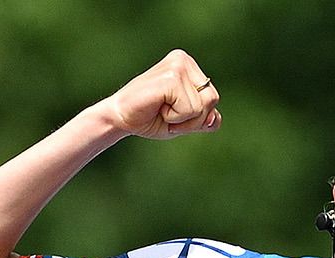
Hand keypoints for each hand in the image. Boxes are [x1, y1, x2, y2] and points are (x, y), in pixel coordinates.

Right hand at [105, 49, 221, 139]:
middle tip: (166, 112)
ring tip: (162, 109)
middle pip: (212, 99)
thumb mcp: (184, 121)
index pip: (213, 98)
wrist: (120, 118)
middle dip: (192, 117)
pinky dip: (175, 117)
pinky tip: (158, 108)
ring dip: (183, 118)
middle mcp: (184, 60)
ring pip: (202, 106)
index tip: (172, 111)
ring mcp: (177, 66)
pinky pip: (190, 109)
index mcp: (188, 65)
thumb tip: (215, 118)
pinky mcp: (171, 77)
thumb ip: (204, 119)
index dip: (196, 115)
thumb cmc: (150, 118)